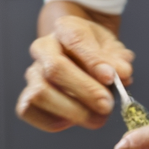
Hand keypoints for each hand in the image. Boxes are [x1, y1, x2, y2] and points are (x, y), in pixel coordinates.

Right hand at [16, 2, 134, 132]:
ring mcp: (32, 73)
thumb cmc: (96, 51)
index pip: (76, 40)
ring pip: (41, 93)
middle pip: (55, 69)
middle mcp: (44, 48)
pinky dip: (54, 120)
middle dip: (84, 90)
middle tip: (107, 105)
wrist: (80, 55)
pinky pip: (31, 110)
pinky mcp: (26, 97)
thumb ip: (117, 59)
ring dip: (72, 110)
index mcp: (65, 28)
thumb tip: (122, 73)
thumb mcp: (111, 47)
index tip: (111, 77)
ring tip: (98, 118)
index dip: (93, 61)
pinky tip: (75, 120)